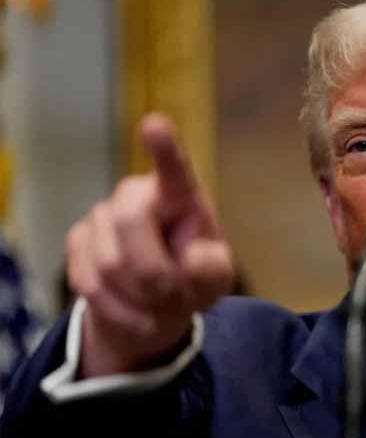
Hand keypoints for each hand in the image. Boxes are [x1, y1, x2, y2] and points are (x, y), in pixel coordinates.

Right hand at [66, 113, 233, 376]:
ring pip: (110, 263)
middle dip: (154, 270)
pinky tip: (138, 313)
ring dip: (141, 297)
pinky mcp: (78, 243)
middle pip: (130, 221)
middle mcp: (136, 195)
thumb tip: (190, 259)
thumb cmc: (193, 279)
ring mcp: (102, 216)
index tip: (155, 124)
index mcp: (180, 196)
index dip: (164, 147)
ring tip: (160, 302)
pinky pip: (91, 284)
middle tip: (175, 294)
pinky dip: (120, 310)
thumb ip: (212, 269)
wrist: (158, 304)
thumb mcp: (216, 278)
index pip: (174, 169)